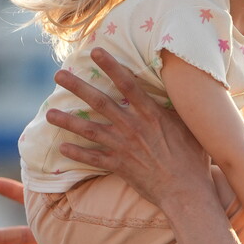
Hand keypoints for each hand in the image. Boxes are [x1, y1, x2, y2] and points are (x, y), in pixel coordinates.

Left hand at [46, 48, 210, 207]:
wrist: (185, 192)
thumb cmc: (193, 160)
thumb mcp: (190, 128)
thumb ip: (176, 111)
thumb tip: (179, 93)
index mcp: (152, 115)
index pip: (128, 84)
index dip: (111, 66)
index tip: (96, 52)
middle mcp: (133, 127)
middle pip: (100, 102)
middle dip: (77, 87)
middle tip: (58, 75)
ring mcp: (123, 146)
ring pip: (89, 129)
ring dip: (67, 121)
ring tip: (49, 114)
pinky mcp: (119, 165)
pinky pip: (92, 158)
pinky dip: (76, 153)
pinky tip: (62, 148)